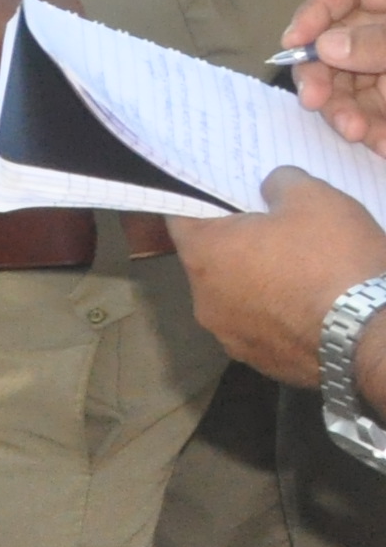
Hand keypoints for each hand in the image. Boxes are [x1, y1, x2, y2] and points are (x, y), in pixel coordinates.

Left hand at [171, 168, 385, 385]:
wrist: (372, 335)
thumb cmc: (334, 258)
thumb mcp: (313, 197)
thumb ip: (280, 183)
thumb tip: (269, 187)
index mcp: (204, 255)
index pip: (181, 218)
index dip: (200, 203)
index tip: (221, 196)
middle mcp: (204, 301)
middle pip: (210, 261)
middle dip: (236, 245)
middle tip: (271, 232)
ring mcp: (231, 337)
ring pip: (236, 299)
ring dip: (257, 284)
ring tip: (297, 272)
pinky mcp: (262, 364)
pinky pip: (263, 329)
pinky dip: (278, 316)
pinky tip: (308, 306)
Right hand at [280, 0, 385, 145]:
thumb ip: (381, 40)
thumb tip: (324, 47)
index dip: (316, 11)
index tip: (292, 40)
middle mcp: (385, 32)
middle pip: (338, 45)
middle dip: (322, 76)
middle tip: (313, 101)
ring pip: (351, 86)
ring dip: (345, 112)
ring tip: (355, 133)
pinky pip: (376, 115)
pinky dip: (375, 133)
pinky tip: (380, 146)